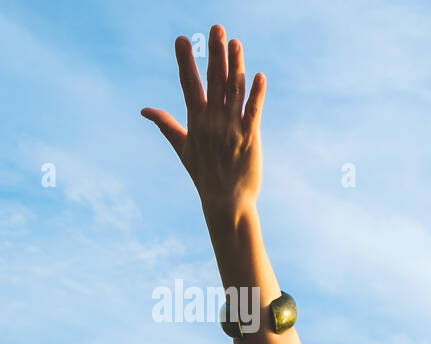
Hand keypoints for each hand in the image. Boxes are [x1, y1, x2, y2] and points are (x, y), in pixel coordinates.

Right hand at [141, 25, 264, 222]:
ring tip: (235, 42)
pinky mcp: (251, 137)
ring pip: (235, 90)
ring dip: (236, 65)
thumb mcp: (182, 148)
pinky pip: (254, 110)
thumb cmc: (203, 175)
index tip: (182, 39)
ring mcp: (232, 128)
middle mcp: (213, 121)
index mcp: (196, 121)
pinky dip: (256, 93)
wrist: (226, 201)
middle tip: (216, 27)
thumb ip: (166, 125)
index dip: (186, 61)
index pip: (189, 84)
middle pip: (214, 80)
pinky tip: (258, 75)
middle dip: (215, 53)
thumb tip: (144, 110)